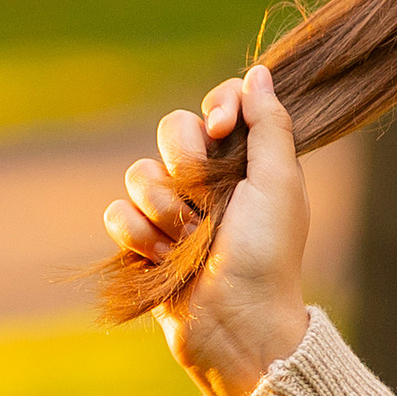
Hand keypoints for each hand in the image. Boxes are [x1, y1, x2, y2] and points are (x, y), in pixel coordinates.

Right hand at [103, 64, 310, 395]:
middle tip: (207, 203)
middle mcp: (210, 181)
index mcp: (247, 162)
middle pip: (172, 130)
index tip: (221, 129)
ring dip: (163, 209)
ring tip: (188, 242)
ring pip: (139, 173)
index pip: (218, 106)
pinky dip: (138, 236)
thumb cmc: (267, 255)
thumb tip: (260, 72)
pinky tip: (161, 258)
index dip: (215, 108)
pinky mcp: (144, 241)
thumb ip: (270, 126)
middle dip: (185, 165)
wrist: (236, 323)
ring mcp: (174, 211)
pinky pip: (117, 213)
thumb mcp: (279, 184)